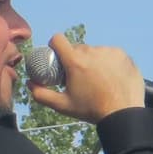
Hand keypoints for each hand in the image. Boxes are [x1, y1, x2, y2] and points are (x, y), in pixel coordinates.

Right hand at [27, 33, 144, 123]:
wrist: (123, 114)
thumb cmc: (91, 110)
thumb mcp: (63, 105)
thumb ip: (42, 94)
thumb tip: (30, 83)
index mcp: (75, 61)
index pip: (57, 39)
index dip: (55, 46)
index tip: (58, 57)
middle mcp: (92, 51)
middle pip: (78, 48)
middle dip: (76, 59)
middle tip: (80, 77)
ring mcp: (109, 51)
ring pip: (95, 51)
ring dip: (93, 61)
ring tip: (98, 80)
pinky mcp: (123, 54)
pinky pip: (110, 54)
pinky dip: (109, 63)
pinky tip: (111, 77)